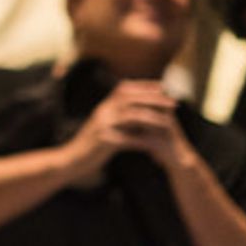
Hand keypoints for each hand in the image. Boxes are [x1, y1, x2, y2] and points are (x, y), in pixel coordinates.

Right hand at [64, 80, 179, 178]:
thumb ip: (117, 116)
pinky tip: (153, 144)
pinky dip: (141, 140)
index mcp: (103, 107)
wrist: (72, 159)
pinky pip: (126, 139)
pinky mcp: (104, 141)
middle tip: (173, 102)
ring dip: (152, 118)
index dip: (143, 86)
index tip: (162, 87)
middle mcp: (102, 112)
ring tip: (168, 122)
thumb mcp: (103, 125)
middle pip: (130, 99)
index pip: (124, 89)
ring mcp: (102, 126)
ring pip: (131, 116)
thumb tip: (137, 110)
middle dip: (154, 100)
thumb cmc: (91, 143)